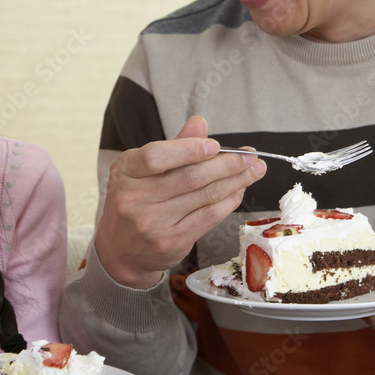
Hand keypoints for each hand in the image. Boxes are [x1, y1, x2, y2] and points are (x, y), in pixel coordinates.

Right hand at [94, 116, 265, 288]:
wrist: (121, 250)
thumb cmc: (135, 201)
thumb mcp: (142, 170)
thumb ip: (173, 147)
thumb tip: (199, 124)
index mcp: (125, 171)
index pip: (156, 156)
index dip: (189, 149)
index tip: (215, 145)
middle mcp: (134, 198)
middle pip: (189, 177)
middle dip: (227, 164)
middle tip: (249, 155)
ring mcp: (152, 223)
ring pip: (204, 196)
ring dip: (235, 181)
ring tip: (253, 170)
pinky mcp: (171, 241)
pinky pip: (209, 217)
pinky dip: (228, 201)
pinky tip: (239, 191)